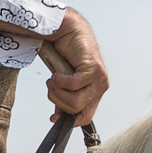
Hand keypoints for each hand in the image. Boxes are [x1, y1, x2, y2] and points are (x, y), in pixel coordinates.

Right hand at [40, 8, 110, 125]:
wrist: (68, 32)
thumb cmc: (64, 56)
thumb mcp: (62, 83)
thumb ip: (63, 99)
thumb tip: (57, 118)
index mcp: (93, 93)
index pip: (86, 117)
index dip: (69, 121)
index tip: (54, 118)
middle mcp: (99, 88)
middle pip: (76, 110)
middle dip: (58, 100)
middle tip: (51, 86)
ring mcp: (100, 80)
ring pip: (76, 101)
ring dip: (57, 91)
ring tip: (53, 78)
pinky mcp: (95, 70)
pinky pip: (74, 85)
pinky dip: (61, 80)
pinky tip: (57, 73)